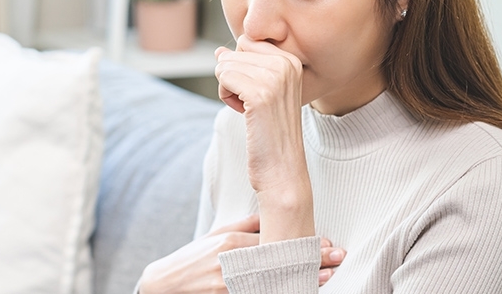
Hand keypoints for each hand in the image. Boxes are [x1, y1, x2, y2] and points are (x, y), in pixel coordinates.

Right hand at [137, 215, 346, 292]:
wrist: (164, 284)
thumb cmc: (193, 257)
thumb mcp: (217, 235)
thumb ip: (246, 226)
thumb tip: (273, 215)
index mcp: (231, 242)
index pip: (274, 240)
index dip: (302, 242)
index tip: (326, 242)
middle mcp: (232, 262)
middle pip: (279, 260)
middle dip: (310, 260)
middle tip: (337, 259)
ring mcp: (229, 283)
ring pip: (272, 280)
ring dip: (302, 279)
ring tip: (327, 277)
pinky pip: (256, 293)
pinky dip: (277, 291)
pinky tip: (296, 290)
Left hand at [215, 36, 313, 242]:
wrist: (282, 169)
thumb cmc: (270, 134)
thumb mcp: (262, 93)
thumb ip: (244, 67)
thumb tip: (219, 51)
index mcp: (292, 61)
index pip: (246, 42)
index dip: (242, 68)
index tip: (259, 94)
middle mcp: (287, 64)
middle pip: (234, 52)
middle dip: (233, 78)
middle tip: (254, 106)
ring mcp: (275, 78)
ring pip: (225, 65)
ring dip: (228, 89)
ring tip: (251, 111)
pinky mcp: (259, 94)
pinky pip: (223, 78)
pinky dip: (226, 96)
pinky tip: (244, 114)